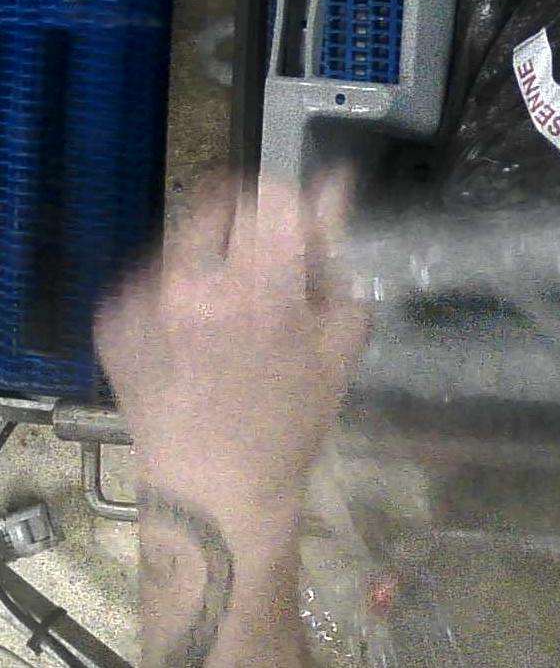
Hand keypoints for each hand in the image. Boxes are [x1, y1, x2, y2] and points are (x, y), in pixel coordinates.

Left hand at [97, 174, 369, 537]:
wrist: (213, 486)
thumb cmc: (290, 418)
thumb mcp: (335, 338)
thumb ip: (335, 256)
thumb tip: (335, 186)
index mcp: (258, 288)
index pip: (272, 195)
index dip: (292, 208)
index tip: (300, 232)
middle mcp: (192, 282)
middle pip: (221, 200)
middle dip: (248, 222)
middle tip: (264, 263)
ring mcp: (143, 299)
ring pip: (185, 236)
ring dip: (212, 254)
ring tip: (227, 312)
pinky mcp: (111, 316)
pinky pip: (154, 275)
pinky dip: (179, 290)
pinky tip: (194, 338)